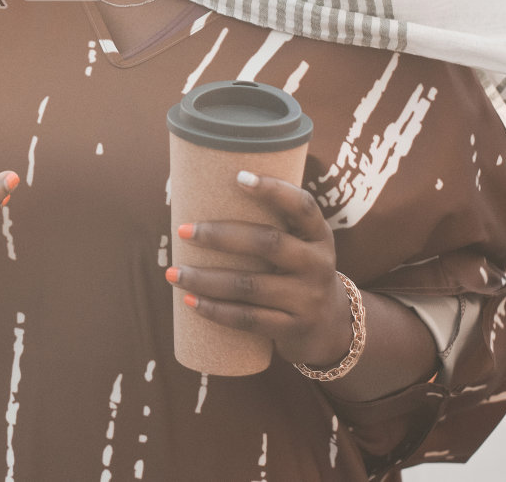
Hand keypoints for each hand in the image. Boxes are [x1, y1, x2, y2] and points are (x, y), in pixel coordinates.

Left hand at [166, 171, 352, 368]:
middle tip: (182, 231)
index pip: (302, 206)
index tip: (239, 176)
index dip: (274, 189)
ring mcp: (308, 298)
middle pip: (268, 242)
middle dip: (220, 236)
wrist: (332, 328)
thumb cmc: (298, 272)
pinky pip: (249, 318)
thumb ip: (272, 222)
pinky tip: (190, 301)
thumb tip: (205, 192)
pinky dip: (216, 310)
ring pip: (250, 285)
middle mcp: (318, 264)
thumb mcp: (301, 245)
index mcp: (318, 235)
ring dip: (205, 279)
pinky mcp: (293, 327)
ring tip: (173, 273)